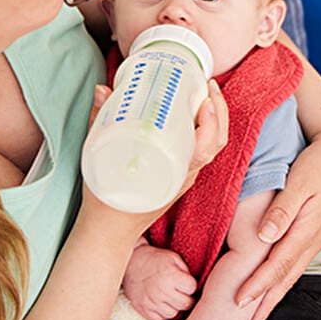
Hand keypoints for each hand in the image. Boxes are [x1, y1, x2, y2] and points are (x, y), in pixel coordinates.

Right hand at [81, 80, 228, 227]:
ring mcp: (184, 177)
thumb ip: (101, 122)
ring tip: (206, 94)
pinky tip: (195, 114)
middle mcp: (185, 176)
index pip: (205, 148)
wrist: (108, 234)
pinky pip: (201, 151)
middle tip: (209, 85)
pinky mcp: (180, 177)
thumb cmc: (105, 202)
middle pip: (216, 143)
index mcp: (173, 175)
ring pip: (212, 147)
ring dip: (215, 119)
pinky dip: (205, 130)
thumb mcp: (101, 159)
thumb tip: (103, 90)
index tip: (205, 100)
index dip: (211, 122)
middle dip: (219, 111)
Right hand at [123, 245, 196, 319]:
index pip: (192, 288)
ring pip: (173, 313)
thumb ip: (186, 271)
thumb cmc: (154, 259)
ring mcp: (152, 302)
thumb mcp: (173, 258)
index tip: (186, 283)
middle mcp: (162, 291)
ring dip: (174, 306)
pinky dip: (162, 312)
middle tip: (181, 292)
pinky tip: (161, 302)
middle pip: (185, 304)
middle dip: (186, 298)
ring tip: (171, 297)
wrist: (131, 262)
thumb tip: (194, 286)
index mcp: (171, 277)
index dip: (191, 285)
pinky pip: (159, 318)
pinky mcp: (143, 309)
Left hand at [236, 159, 320, 319]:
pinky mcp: (320, 231)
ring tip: (262, 312)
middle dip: (268, 302)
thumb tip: (264, 237)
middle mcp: (315, 239)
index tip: (239, 302)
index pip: (278, 265)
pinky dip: (286, 276)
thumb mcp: (301, 180)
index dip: (259, 285)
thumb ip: (282, 209)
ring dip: (278, 292)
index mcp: (308, 229)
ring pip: (295, 271)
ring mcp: (320, 237)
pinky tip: (279, 280)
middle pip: (288, 277)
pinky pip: (300, 260)